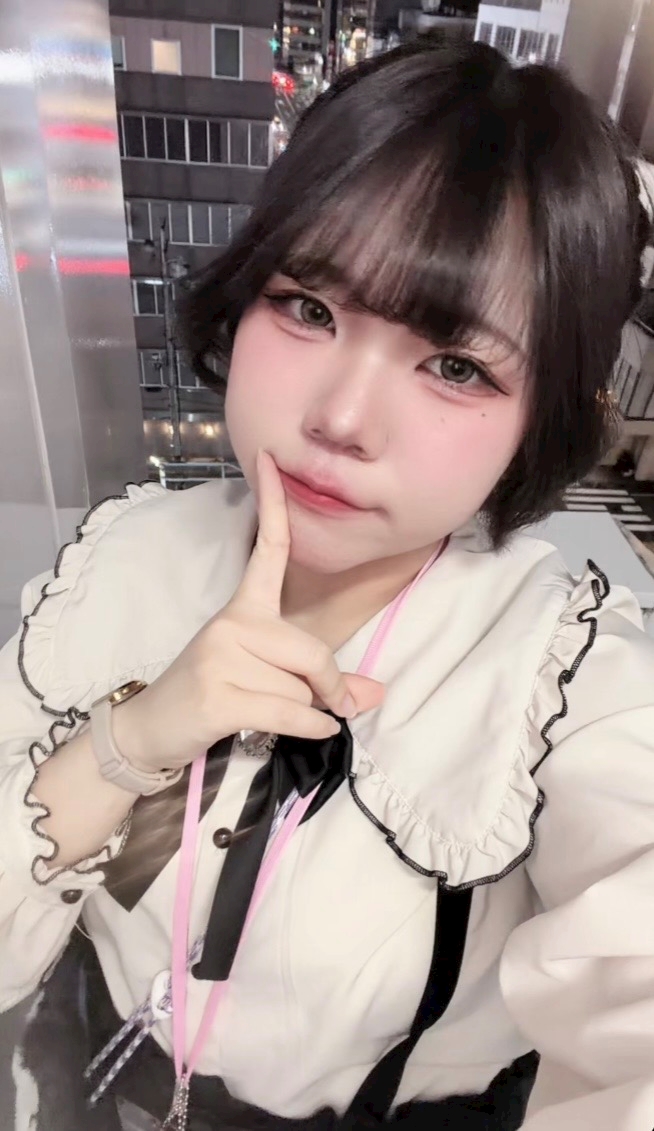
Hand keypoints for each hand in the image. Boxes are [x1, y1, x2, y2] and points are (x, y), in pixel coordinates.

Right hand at [113, 451, 384, 773]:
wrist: (154, 727)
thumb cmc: (218, 693)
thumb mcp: (270, 678)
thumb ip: (324, 681)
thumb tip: (377, 694)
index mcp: (245, 607)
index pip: (267, 549)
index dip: (273, 504)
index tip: (270, 459)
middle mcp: (234, 622)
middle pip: (312, 651)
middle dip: (328, 688)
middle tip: (318, 705)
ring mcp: (222, 656)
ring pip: (301, 690)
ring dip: (305, 713)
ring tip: (267, 712)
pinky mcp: (219, 695)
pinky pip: (291, 712)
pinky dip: (312, 728)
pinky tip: (315, 731)